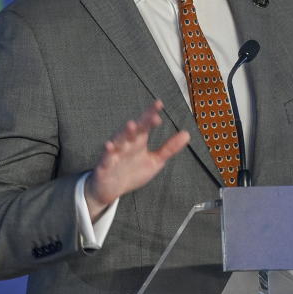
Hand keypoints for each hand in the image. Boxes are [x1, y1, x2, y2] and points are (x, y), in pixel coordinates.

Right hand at [84, 100, 188, 219]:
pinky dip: (108, 152)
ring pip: (119, 140)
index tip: (160, 104)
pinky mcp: (105, 165)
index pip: (146, 124)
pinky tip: (109, 146)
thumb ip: (169, 148)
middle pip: (134, 130)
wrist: (110, 189)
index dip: (151, 114)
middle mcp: (126, 144)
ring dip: (125, 133)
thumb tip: (187, 134)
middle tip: (152, 116)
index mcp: (139, 141)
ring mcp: (115, 153)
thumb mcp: (155, 161)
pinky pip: (106, 158)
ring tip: (132, 125)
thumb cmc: (132, 171)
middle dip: (142, 122)